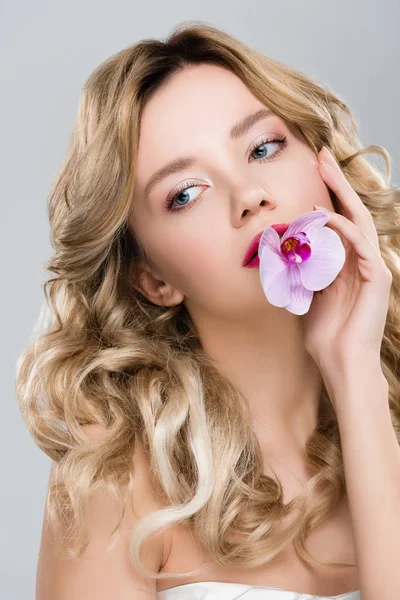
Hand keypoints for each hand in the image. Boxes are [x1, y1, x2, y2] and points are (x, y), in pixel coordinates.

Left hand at [301, 146, 391, 377]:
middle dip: (336, 183)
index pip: (337, 220)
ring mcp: (371, 267)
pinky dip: (340, 228)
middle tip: (321, 155)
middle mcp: (361, 260)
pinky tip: (323, 217)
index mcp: (346, 263)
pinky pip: (359, 243)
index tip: (311, 172)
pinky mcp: (377, 277)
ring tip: (325, 169)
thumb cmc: (323, 334)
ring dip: (340, 193)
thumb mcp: (305, 295)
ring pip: (357, 220)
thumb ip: (299, 272)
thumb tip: (281, 254)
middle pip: (350, 211)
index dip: (326, 195)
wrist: (339, 362)